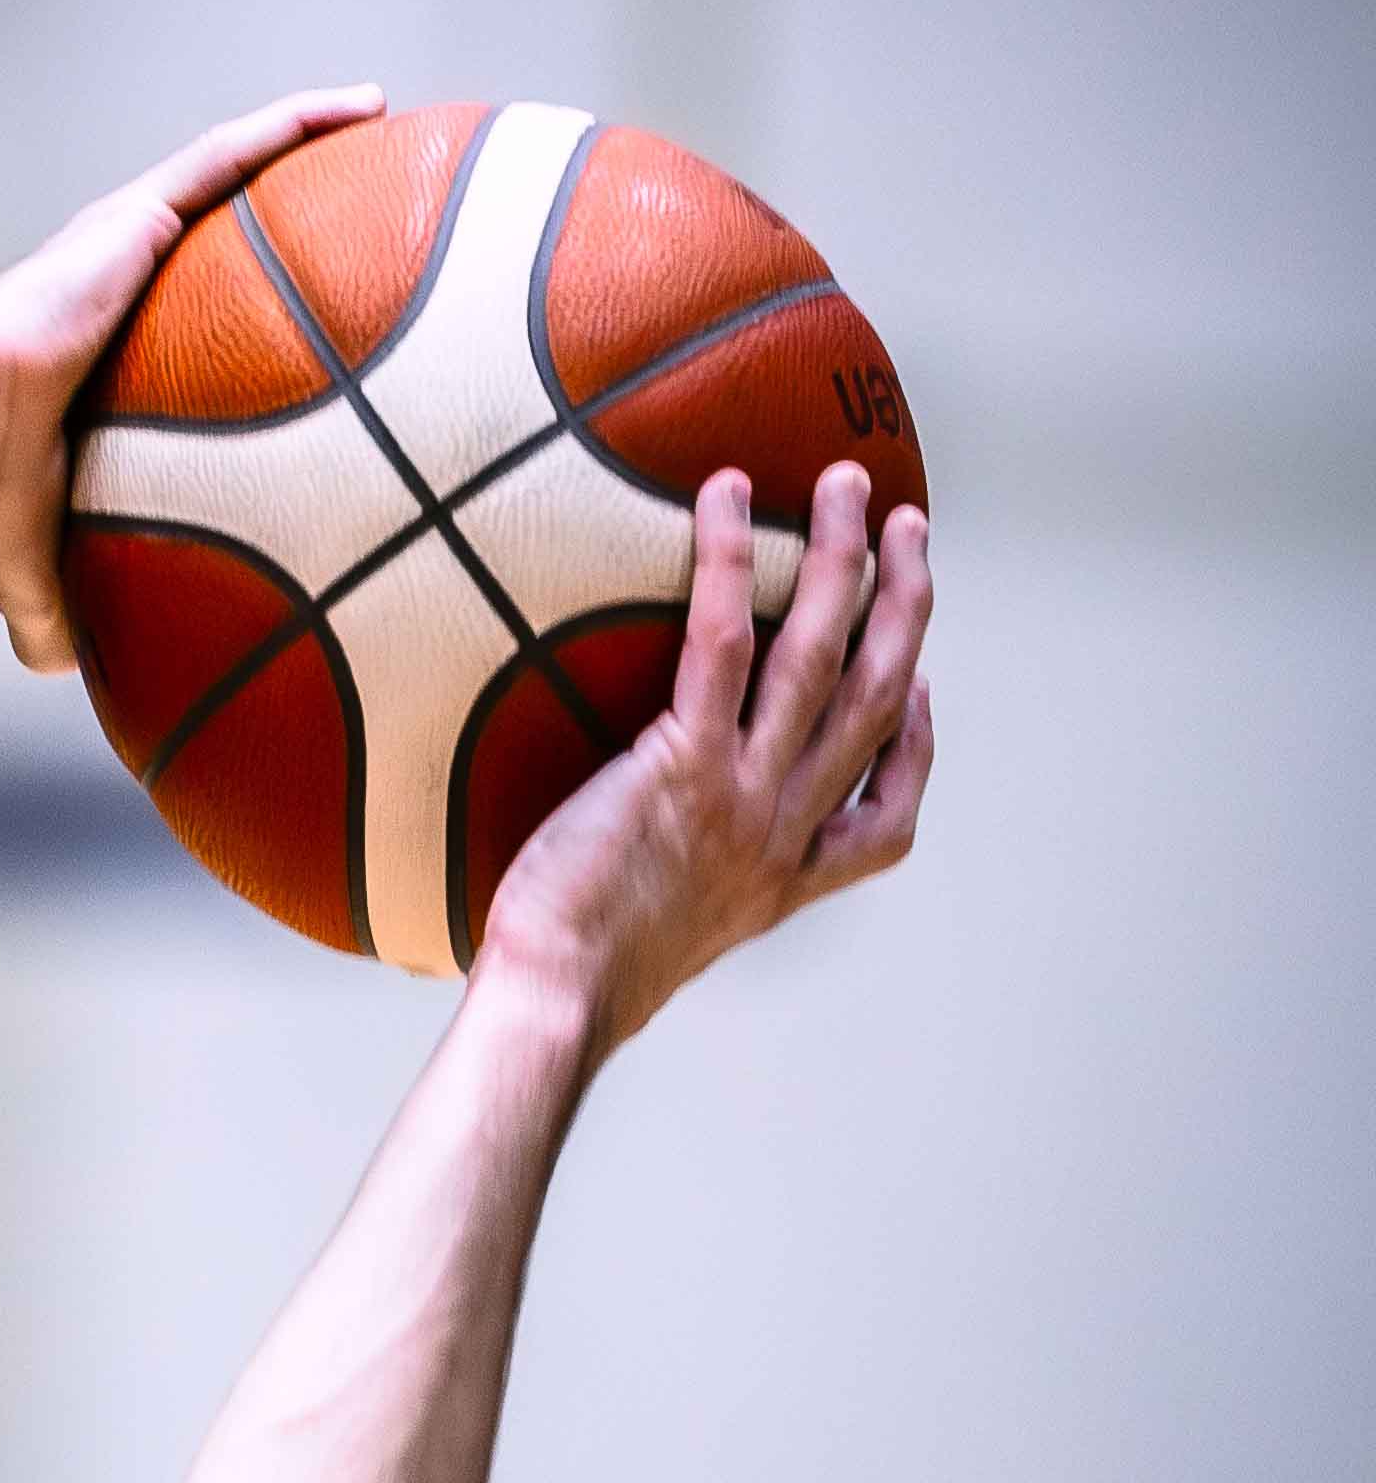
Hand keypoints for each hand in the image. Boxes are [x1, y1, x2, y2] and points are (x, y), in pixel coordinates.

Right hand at [0, 84, 389, 673]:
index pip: (194, 316)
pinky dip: (296, 124)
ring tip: (382, 121)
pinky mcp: (133, 214)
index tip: (318, 312)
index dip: (253, 308)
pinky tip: (362, 105)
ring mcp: (130, 243)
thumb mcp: (35, 557)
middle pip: (226, 232)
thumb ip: (54, 604)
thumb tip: (62, 675)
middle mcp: (123, 285)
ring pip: (237, 174)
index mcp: (106, 352)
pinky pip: (231, 155)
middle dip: (294, 211)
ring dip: (308, 142)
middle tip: (370, 209)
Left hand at [475, 460, 935, 1050]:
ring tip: (847, 485)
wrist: (561, 998)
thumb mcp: (661, 931)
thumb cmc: (577, 973)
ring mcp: (747, 795)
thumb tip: (636, 846)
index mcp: (789, 879)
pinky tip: (728, 501)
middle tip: (911, 529)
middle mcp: (787, 832)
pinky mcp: (686, 765)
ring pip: (827, 656)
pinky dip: (731, 563)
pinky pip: (722, 644)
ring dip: (846, 561)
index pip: (889, 814)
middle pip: (881, 699)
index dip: (918, 744)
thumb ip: (680, 879)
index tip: (920, 687)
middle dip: (907, 605)